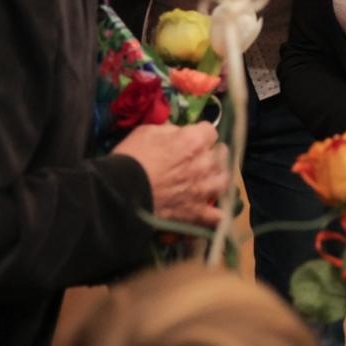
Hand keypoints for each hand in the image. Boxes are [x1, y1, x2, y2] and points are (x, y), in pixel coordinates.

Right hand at [114, 122, 228, 226]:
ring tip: (208, 178)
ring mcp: (203, 189)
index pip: (210, 131)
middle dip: (212, 153)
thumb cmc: (131, 157)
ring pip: (224, 180)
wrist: (120, 192)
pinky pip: (217, 216)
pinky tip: (211, 208)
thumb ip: (169, 129)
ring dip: (218, 177)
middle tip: (199, 157)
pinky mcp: (197, 212)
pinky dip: (217, 213)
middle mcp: (205, 163)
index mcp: (194, 141)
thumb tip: (178, 132)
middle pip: (222, 154)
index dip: (201, 134)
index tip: (192, 138)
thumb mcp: (146, 131)